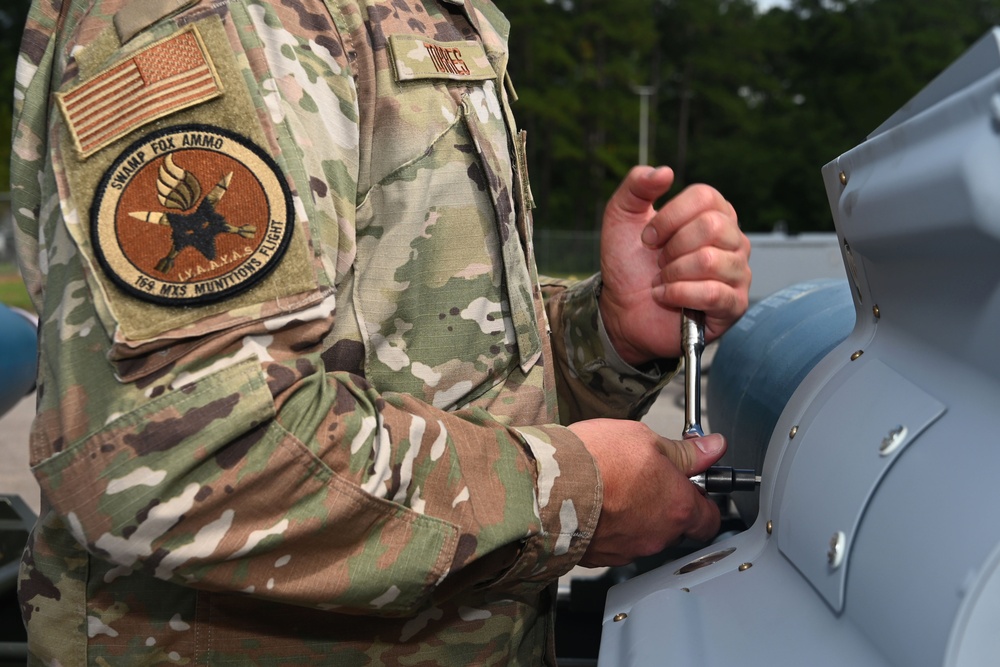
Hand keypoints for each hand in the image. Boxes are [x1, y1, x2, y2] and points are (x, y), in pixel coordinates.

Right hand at [569, 419, 725, 566]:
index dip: (702, 501)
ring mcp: (629, 549)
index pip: (709, 519)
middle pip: (675, 526)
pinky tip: (597, 502)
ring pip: (643, 534)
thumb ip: (684, 451)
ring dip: (636, 515)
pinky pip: (614, 542)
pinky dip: (610, 526)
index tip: (690, 484)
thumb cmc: (597, 461)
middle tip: (646, 478)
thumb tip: (713, 447)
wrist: (548, 485)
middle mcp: (658, 535)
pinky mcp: (601, 556)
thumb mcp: (646, 440)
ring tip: (613, 487)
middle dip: (665, 505)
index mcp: (678, 507)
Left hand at [599, 166, 750, 365]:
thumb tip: (665, 172)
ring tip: (663, 280)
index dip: (669, 217)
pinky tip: (666, 297)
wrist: (622, 308)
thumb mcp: (622, 217)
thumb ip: (636, 186)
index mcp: (715, 213)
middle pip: (712, 227)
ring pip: (710, 261)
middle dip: (672, 247)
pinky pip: (713, 293)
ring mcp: (738, 273)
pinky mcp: (734, 305)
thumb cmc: (629, 263)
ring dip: (673, 273)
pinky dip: (678, 294)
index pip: (706, 197)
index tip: (647, 237)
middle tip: (658, 262)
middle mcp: (733, 240)